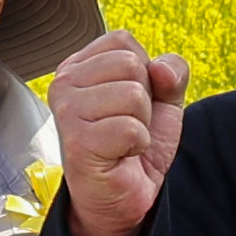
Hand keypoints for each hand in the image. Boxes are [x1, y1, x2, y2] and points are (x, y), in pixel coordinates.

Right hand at [54, 31, 192, 235]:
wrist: (125, 195)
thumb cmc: (134, 144)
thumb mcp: (163, 100)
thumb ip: (171, 72)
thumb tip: (161, 68)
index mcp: (78, 66)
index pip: (122, 40)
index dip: (144, 71)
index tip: (129, 101)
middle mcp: (64, 83)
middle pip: (130, 63)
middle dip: (144, 99)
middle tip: (126, 125)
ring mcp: (66, 111)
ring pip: (132, 94)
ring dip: (141, 123)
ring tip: (122, 140)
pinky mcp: (77, 141)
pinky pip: (131, 128)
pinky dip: (137, 144)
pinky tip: (120, 154)